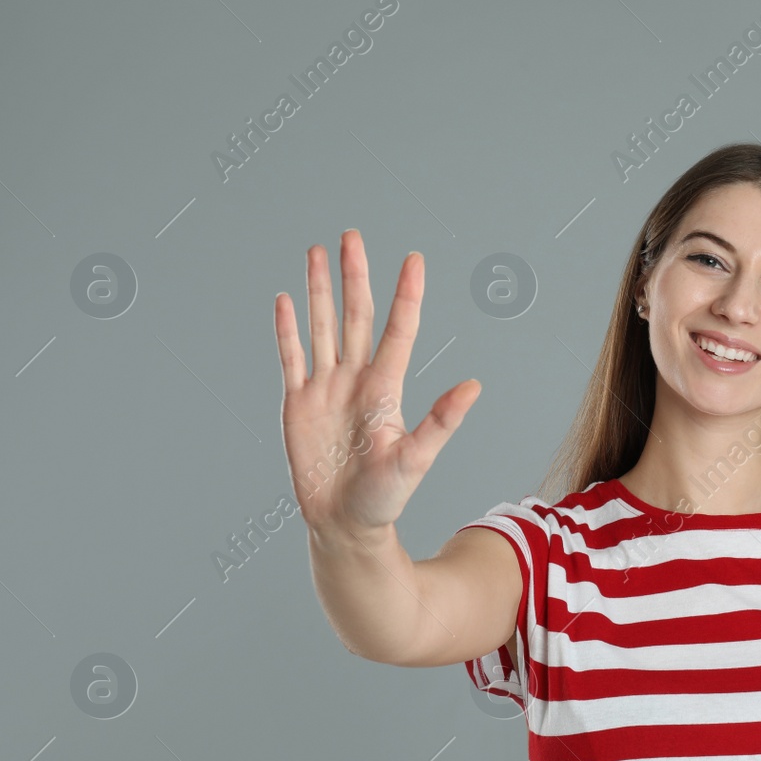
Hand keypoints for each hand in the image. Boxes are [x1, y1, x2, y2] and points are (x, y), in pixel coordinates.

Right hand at [274, 230, 480, 532]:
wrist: (345, 524)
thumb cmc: (385, 498)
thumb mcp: (416, 459)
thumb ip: (441, 421)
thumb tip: (474, 387)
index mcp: (386, 389)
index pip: (397, 330)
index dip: (405, 295)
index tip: (413, 259)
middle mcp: (357, 381)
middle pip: (356, 316)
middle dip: (354, 276)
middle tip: (352, 236)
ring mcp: (326, 389)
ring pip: (323, 327)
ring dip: (319, 290)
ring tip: (318, 252)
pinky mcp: (298, 405)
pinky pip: (292, 358)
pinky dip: (288, 329)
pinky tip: (286, 299)